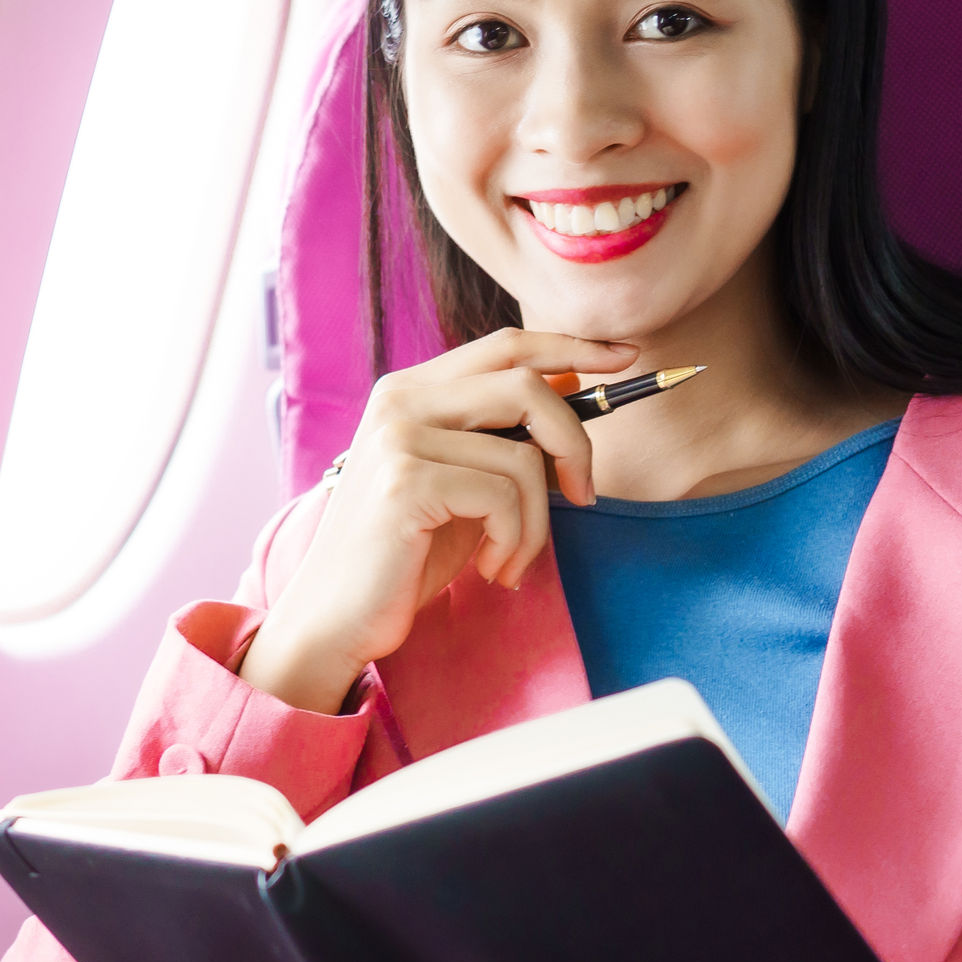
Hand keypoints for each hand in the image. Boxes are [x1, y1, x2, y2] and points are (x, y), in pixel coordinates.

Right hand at [237, 329, 636, 711]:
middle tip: (582, 497)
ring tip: (512, 558)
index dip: (571, 346)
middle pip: (526, 385)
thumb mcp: (463, 484)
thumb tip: (574, 388)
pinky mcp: (406, 481)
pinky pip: (505, 498)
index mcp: (411, 390)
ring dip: (538, 522)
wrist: (337, 616)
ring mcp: (398, 436)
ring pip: (523, 455)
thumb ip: (502, 435)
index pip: (506, 345)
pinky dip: (515, 541)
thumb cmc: (406, 554)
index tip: (624, 358)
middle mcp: (400, 399)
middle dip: (575, 442)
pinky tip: (492, 569)